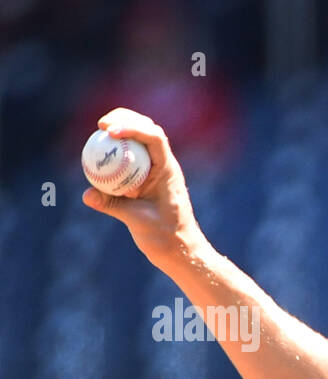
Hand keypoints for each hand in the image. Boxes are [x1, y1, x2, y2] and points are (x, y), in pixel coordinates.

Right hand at [81, 108, 209, 268]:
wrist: (181, 251)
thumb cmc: (167, 238)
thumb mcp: (138, 221)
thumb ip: (113, 205)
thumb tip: (87, 195)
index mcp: (168, 171)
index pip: (154, 137)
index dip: (132, 127)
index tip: (109, 130)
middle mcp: (164, 166)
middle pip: (147, 130)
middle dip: (125, 119)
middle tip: (101, 125)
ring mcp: (156, 171)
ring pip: (140, 141)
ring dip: (122, 131)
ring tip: (100, 132)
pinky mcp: (147, 180)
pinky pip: (131, 158)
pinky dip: (117, 152)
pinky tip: (100, 155)